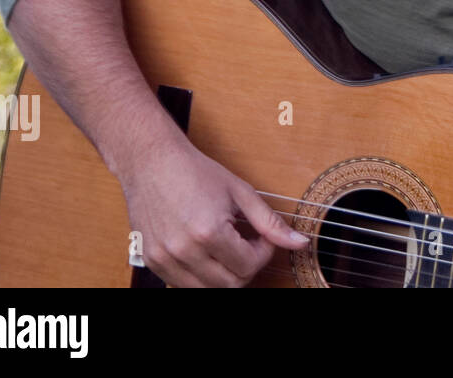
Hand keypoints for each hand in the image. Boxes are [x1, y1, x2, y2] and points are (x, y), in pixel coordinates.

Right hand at [120, 134, 309, 286]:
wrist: (152, 162)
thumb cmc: (197, 172)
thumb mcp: (241, 192)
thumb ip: (271, 223)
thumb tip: (301, 243)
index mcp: (208, 232)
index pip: (249, 266)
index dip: (264, 253)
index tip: (261, 236)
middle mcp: (183, 250)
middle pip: (230, 284)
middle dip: (247, 266)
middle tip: (247, 243)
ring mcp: (163, 259)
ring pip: (207, 290)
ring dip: (224, 273)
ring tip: (227, 246)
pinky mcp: (151, 261)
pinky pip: (184, 284)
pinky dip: (201, 275)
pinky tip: (206, 251)